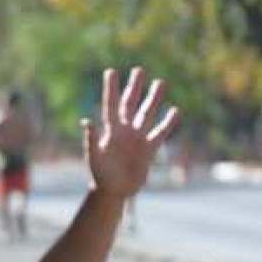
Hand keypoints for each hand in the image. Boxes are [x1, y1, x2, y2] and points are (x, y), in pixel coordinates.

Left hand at [84, 67, 179, 200]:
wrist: (114, 191)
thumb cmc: (100, 175)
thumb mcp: (94, 157)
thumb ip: (90, 139)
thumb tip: (86, 121)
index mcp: (110, 130)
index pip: (110, 105)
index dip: (110, 89)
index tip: (111, 72)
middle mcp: (125, 130)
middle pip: (130, 104)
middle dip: (135, 87)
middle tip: (139, 70)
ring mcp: (138, 138)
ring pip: (147, 113)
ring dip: (154, 99)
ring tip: (161, 83)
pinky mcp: (149, 149)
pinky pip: (160, 132)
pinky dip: (167, 123)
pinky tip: (175, 111)